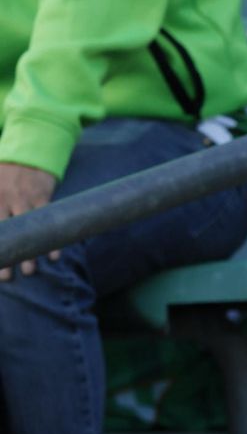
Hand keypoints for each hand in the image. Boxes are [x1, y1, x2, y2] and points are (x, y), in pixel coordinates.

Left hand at [0, 162, 59, 280]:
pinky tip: (54, 256)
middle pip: (5, 235)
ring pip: (26, 232)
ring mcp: (24, 200)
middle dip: (6, 257)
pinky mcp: (43, 198)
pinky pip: (47, 223)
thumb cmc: (4, 176)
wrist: (27, 155)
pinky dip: (51, 240)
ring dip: (29, 254)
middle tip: (7, 278)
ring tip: (30, 272)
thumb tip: (1, 232)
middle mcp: (4, 201)